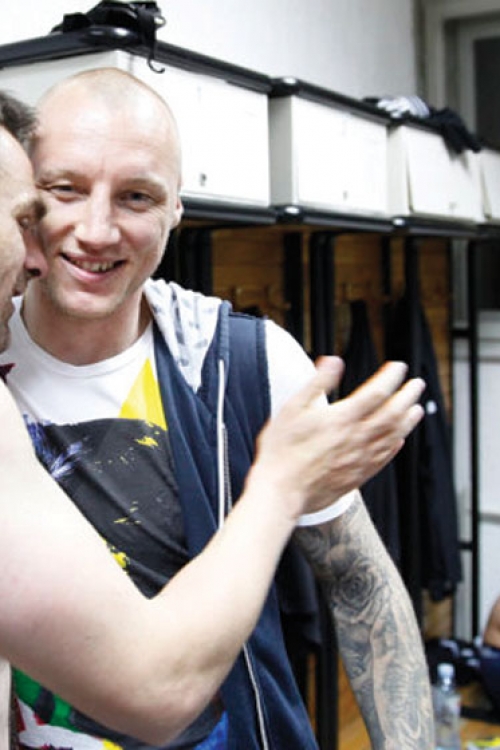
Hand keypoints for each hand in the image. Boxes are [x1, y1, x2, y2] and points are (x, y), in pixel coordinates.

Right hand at [253, 357, 424, 518]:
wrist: (281, 490)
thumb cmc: (282, 451)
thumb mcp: (293, 408)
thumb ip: (317, 383)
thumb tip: (334, 362)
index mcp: (342, 418)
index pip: (377, 392)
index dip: (391, 377)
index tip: (398, 367)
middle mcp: (356, 438)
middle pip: (393, 414)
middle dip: (408, 396)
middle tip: (417, 385)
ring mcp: (359, 459)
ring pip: (393, 437)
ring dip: (408, 421)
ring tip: (417, 410)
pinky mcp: (356, 477)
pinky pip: (383, 459)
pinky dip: (395, 447)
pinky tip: (398, 442)